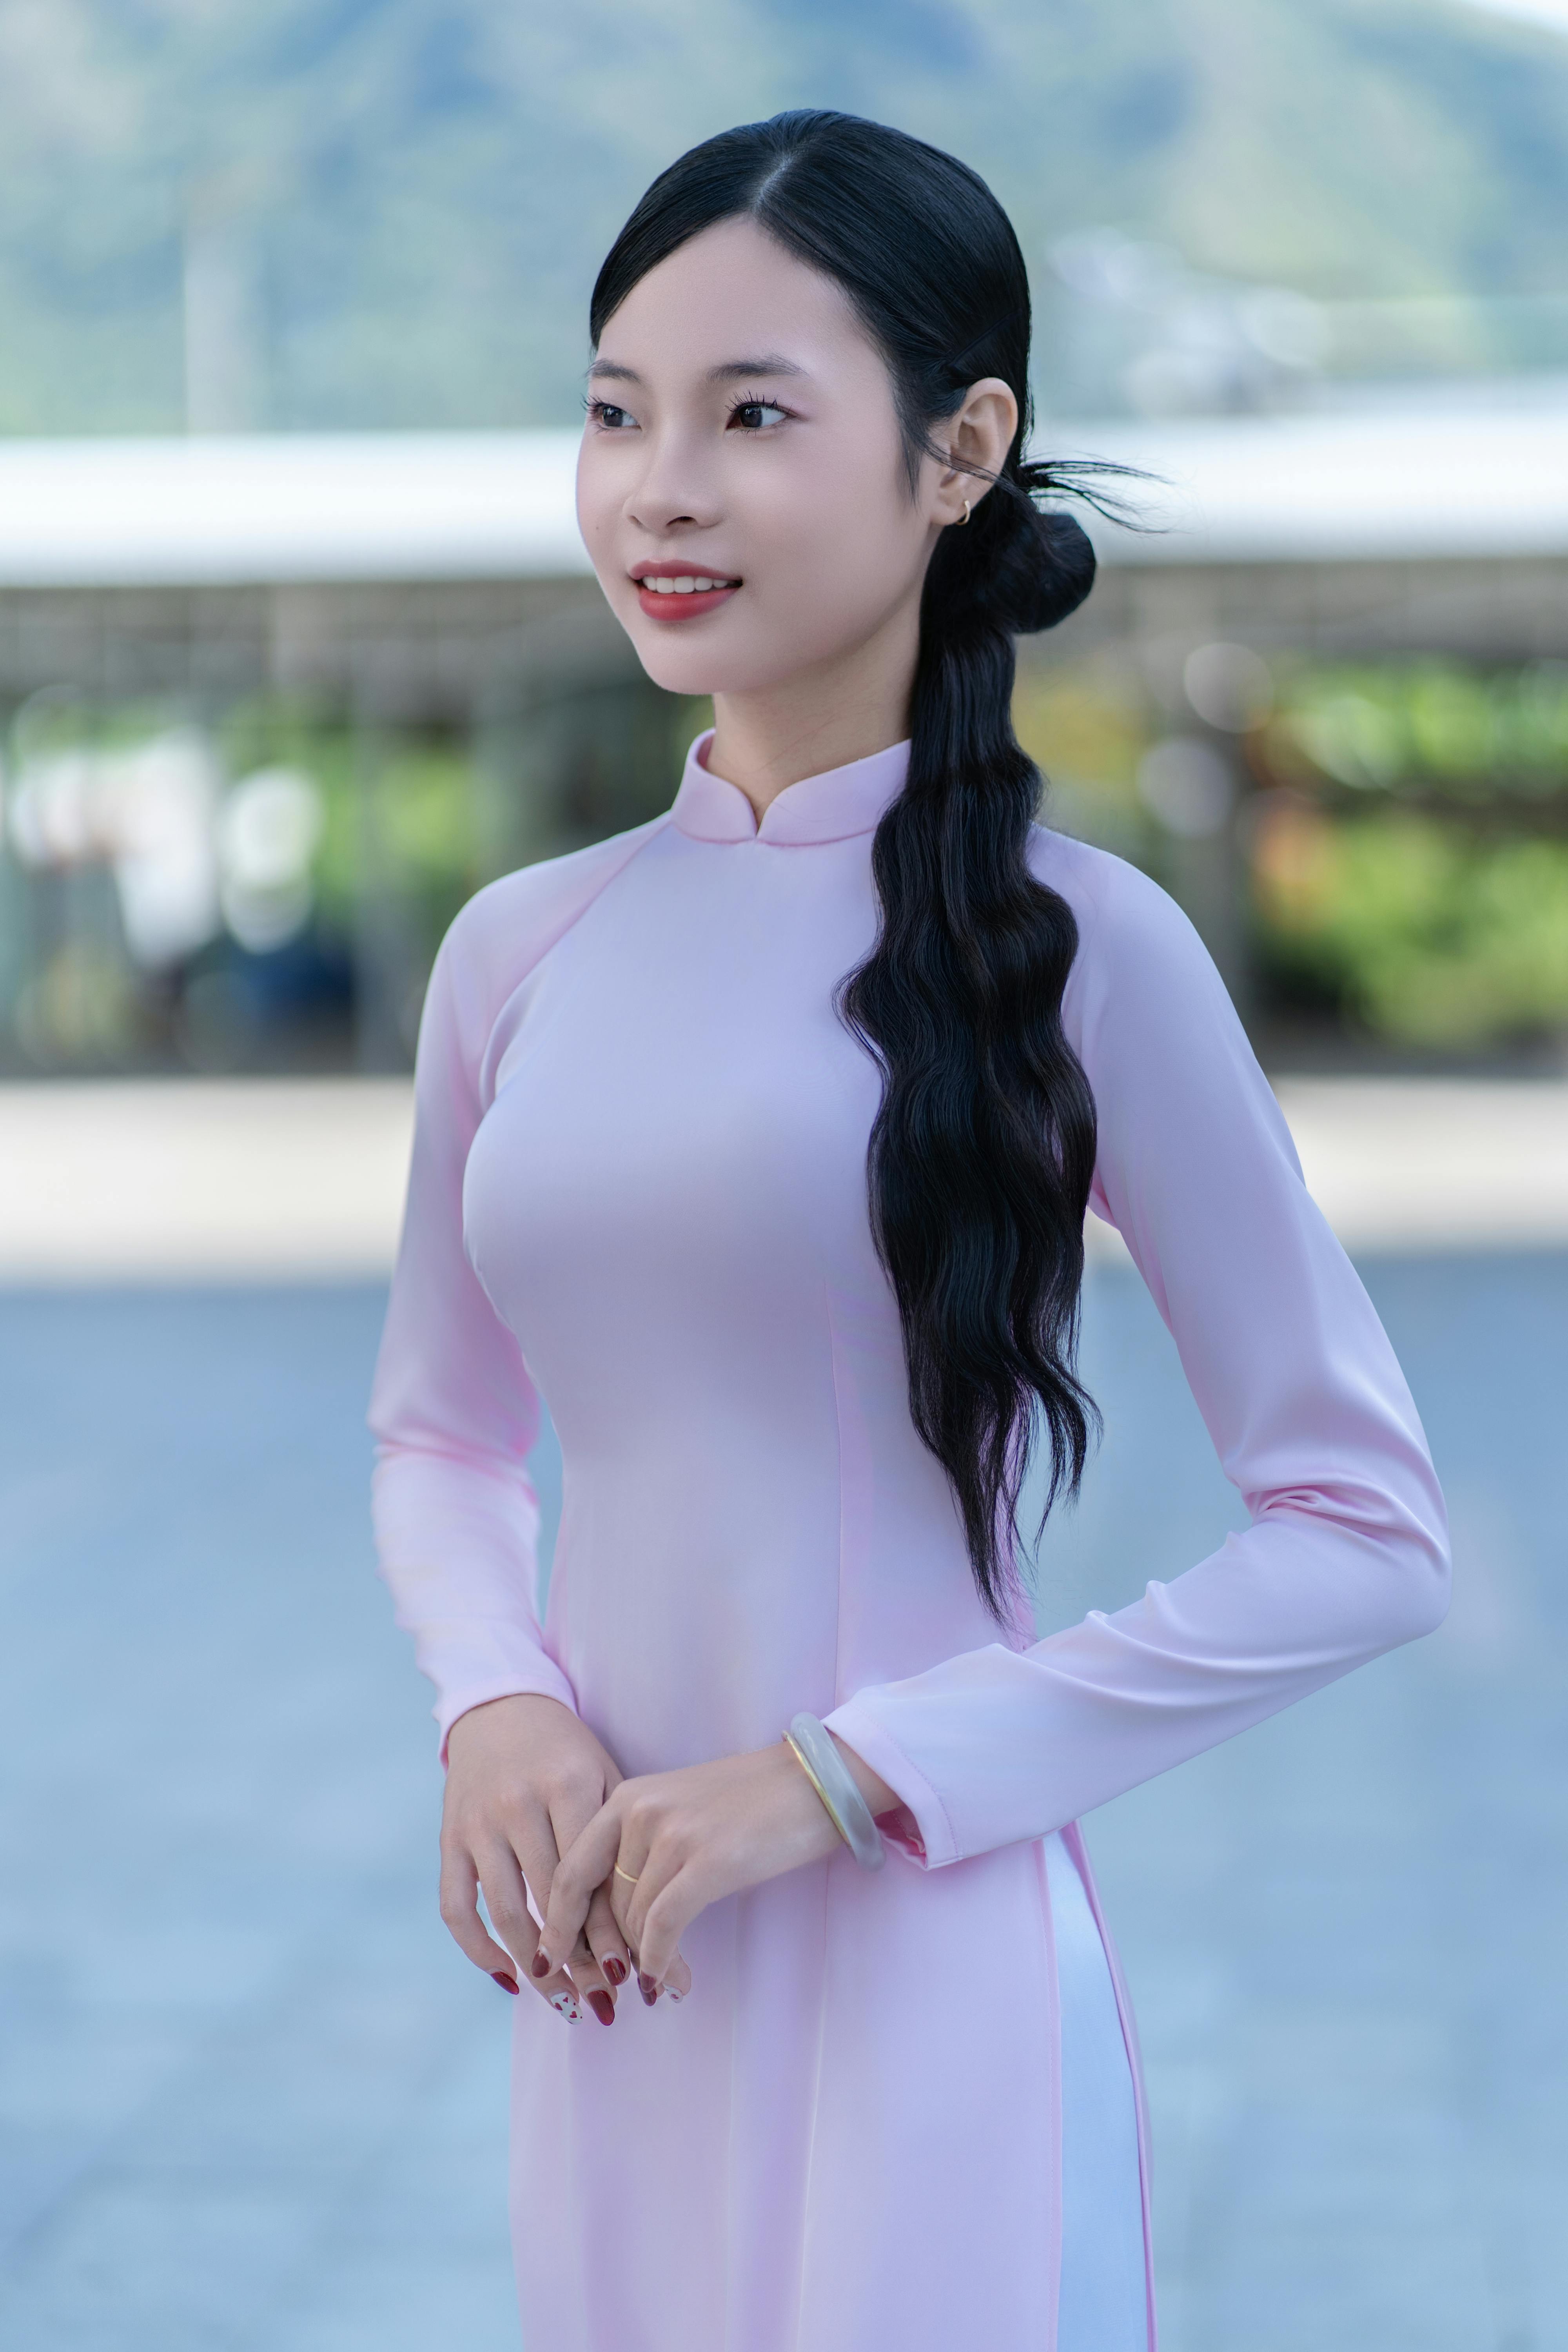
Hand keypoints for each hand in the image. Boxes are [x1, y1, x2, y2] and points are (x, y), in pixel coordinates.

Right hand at [440, 1694, 690, 2023]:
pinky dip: (480, 1950)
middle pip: (551, 1902)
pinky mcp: (449, 1837)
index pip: (592, 1877)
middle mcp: (518, 1804)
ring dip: (537, 1968)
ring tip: (566, 2003)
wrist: (502, 1707)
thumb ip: (620, 1840)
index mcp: (566, 1784)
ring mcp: (478, 1822)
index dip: (611, 1932)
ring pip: (506, 1913)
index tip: (636, 1975)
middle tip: (605, 2003)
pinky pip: (457, 1907)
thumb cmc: (568, 1752)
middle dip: (580, 1961)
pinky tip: (510, 1978)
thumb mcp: (604, 1777)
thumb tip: (654, 1919)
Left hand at [538, 1735, 896, 1992]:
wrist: (813, 1780)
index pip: (572, 1871)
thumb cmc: (748, 1802)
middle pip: (604, 1905)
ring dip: (644, 1964)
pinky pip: (664, 1927)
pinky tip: (670, 1981)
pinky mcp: (710, 1862)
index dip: (556, 1924)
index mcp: (627, 1798)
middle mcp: (641, 1811)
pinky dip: (660, 1961)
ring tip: (662, 1985)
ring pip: (634, 1921)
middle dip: (608, 1955)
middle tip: (619, 1989)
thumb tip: (613, 1921)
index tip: (550, 1963)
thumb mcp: (678, 1811)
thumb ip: (639, 1851)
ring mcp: (674, 1835)